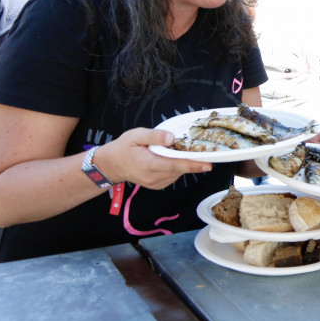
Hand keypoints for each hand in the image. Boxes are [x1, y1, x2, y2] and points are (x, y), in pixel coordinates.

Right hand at [97, 128, 211, 189]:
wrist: (112, 164)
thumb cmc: (124, 148)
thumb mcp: (136, 135)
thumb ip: (154, 136)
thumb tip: (171, 138)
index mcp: (148, 164)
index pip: (174, 165)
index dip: (192, 165)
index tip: (208, 165)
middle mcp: (153, 177)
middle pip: (179, 169)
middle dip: (192, 161)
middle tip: (203, 151)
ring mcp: (155, 183)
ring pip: (177, 173)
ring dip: (183, 163)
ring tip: (179, 151)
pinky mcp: (157, 185)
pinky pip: (173, 176)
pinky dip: (176, 167)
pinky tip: (170, 158)